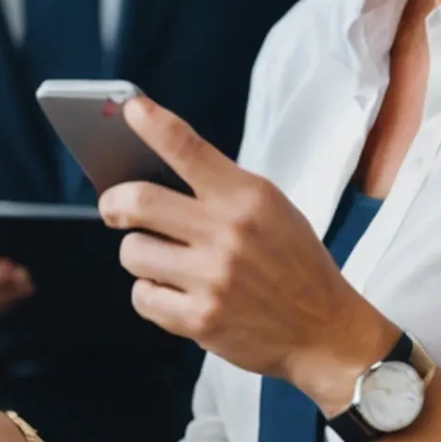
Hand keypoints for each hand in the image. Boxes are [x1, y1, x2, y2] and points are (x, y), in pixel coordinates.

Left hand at [100, 94, 392, 410]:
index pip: (188, 148)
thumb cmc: (294, 265)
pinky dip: (151, 294)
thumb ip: (220, 190)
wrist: (327, 332)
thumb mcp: (272, 210)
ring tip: (163, 261)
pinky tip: (173, 292)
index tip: (130, 108)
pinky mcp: (200, 319)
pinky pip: (142, 297)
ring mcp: (212, 279)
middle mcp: (227, 234)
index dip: (152, 124)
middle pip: (137, 201)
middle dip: (113, 203)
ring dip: (140, 254)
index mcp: (247, 198)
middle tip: (113, 208)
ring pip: (132, 252)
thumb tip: (152, 170)